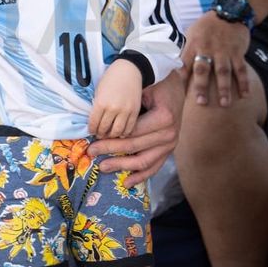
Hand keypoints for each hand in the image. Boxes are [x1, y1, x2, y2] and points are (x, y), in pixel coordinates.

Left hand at [89, 59, 141, 137]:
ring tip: (108, 135)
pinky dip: (124, 133)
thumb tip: (94, 122)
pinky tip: (120, 133)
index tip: (91, 131)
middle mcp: (113, 109)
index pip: (94, 123)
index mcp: (101, 103)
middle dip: (100, 134)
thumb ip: (96, 107)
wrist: (128, 71)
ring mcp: (125, 111)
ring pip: (117, 131)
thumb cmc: (110, 79)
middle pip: (104, 129)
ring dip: (111, 136)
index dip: (91, 129)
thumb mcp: (98, 92)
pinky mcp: (135, 112)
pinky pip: (129, 128)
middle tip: (99, 134)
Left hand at [89, 69, 182, 185]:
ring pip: (144, 161)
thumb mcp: (142, 90)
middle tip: (91, 153)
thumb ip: (127, 107)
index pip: (130, 134)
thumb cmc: (155, 85)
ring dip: (123, 166)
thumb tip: (101, 123)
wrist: (176, 85)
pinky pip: (155, 166)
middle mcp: (170, 134)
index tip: (91, 143)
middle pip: (134, 148)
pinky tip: (127, 182)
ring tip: (104, 167)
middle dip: (110, 151)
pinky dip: (141, 176)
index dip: (109, 140)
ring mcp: (171, 144)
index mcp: (163, 118)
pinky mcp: (170, 150)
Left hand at [181, 11, 250, 106]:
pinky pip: (241, 69)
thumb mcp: (191, 33)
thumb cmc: (206, 26)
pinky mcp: (237, 52)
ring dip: (224, 88)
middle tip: (201, 102)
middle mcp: (207, 49)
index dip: (182, 78)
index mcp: (193, 45)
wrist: (229, 13)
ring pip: (224, 72)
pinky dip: (244, 82)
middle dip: (202, 86)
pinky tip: (245, 95)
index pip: (185, 63)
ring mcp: (224, 51)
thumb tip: (173, 66)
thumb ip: (185, 50)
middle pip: (203, 69)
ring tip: (224, 104)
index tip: (180, 93)